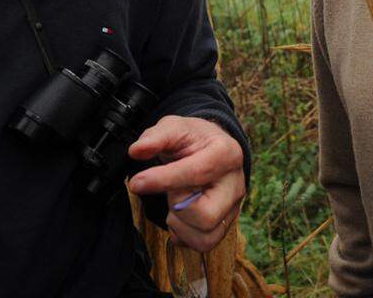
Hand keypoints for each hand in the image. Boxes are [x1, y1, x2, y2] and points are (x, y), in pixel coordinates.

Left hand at [127, 116, 244, 251]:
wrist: (210, 148)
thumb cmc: (193, 139)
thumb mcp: (174, 127)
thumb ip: (155, 137)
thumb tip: (137, 150)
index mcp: (226, 153)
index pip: (197, 172)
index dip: (163, 180)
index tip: (137, 183)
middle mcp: (235, 184)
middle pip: (206, 214)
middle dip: (178, 205)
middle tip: (171, 190)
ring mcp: (233, 207)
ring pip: (206, 236)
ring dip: (179, 223)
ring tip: (174, 202)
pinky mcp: (225, 224)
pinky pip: (203, 244)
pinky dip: (183, 234)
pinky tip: (178, 215)